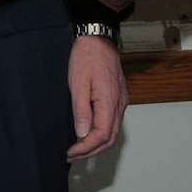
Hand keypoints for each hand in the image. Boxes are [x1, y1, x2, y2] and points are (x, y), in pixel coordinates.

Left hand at [66, 35, 127, 160]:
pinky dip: (101, 132)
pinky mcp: (118, 96)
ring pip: (112, 131)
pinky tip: (88, 132)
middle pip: (110, 138)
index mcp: (110, 101)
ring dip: (96, 143)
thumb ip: (81, 110)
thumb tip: (82, 134)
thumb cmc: (87, 56)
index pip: (101, 136)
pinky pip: (112, 121)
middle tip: (72, 154)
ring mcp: (121, 100)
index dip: (85, 148)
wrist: (98, 37)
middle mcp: (119, 103)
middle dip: (91, 151)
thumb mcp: (78, 83)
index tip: (70, 152)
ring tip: (78, 147)